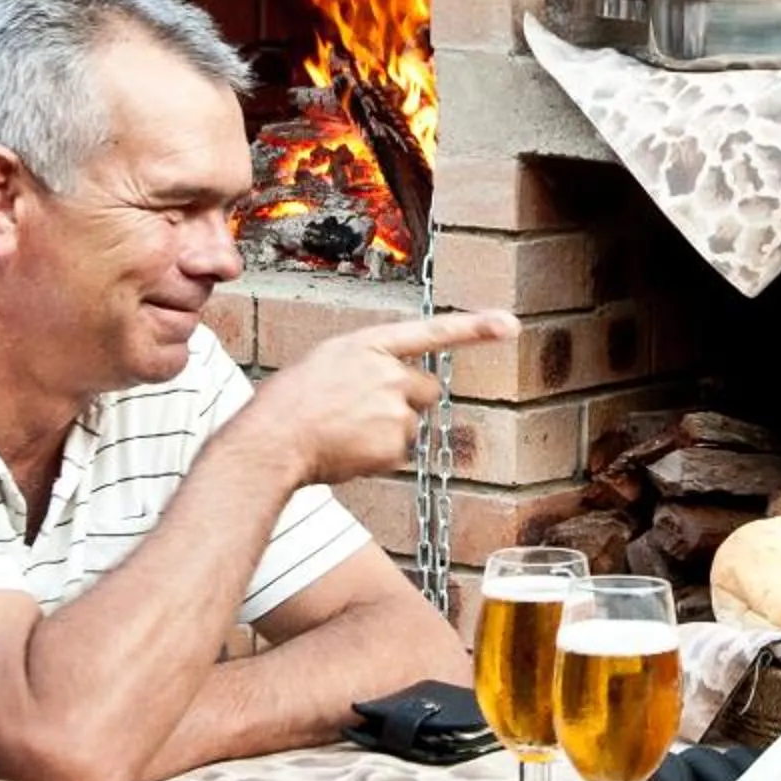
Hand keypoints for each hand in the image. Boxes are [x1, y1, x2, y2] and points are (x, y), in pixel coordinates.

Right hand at [234, 310, 518, 485]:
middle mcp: (389, 374)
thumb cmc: (287, 403)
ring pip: (409, 425)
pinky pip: (397, 453)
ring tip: (343, 433)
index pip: (431, 332)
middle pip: (425, 390)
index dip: (474, 328)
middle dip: (405, 402)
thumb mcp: (325, 363)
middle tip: (362, 412)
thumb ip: (365, 364)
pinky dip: (377, 456)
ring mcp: (394, 410)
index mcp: (368, 344)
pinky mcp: (393, 445)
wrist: (271, 442)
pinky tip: (346, 450)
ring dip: (386, 431)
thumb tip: (393, 379)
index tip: (509, 324)